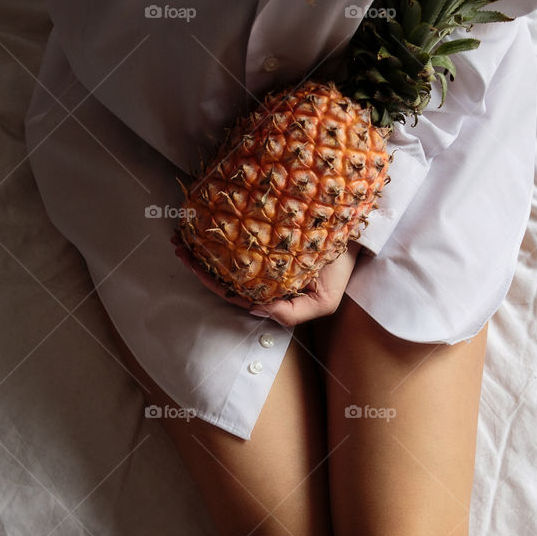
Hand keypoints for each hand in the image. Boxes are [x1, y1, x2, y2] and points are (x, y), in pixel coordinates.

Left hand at [171, 233, 360, 326]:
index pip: (233, 290)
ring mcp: (265, 248)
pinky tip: (203, 220)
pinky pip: (240, 229)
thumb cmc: (341, 268)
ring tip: (181, 236)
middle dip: (197, 262)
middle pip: (224, 271)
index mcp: (272, 289)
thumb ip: (291, 315)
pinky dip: (221, 227)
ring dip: (202, 246)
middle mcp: (264, 271)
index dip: (209, 280)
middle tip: (177, 246)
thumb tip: (254, 307)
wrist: (360, 233)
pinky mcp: (270, 226)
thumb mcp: (324, 301)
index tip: (190, 264)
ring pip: (227, 252)